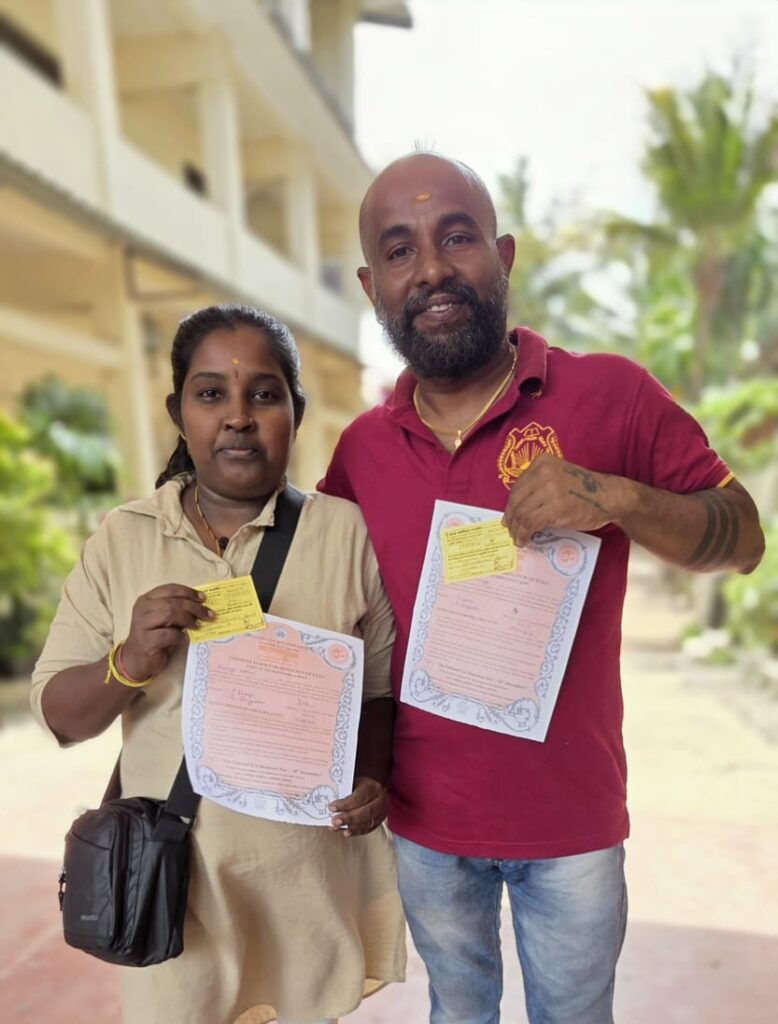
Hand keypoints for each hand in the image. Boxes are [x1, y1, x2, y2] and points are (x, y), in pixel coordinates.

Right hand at [121, 584, 212, 680]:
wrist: (135, 659)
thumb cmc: (153, 637)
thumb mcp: (164, 620)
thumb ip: (177, 611)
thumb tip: (201, 606)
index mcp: (147, 599)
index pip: (169, 589)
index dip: (188, 592)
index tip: (203, 598)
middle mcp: (142, 609)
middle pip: (172, 601)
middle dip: (193, 607)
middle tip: (207, 615)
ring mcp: (142, 624)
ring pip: (168, 613)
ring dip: (187, 619)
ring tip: (197, 626)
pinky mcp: (145, 641)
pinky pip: (167, 634)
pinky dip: (179, 636)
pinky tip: (184, 638)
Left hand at [329, 776, 387, 837]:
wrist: (374, 791)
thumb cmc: (360, 786)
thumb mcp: (354, 782)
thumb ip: (345, 789)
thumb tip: (329, 797)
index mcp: (373, 787)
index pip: (360, 797)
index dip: (346, 804)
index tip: (331, 807)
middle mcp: (381, 801)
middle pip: (366, 811)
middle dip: (349, 818)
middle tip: (334, 821)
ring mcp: (381, 813)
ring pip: (367, 822)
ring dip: (351, 827)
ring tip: (336, 827)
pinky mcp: (379, 823)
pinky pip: (367, 829)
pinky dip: (355, 832)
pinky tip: (345, 832)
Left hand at [502, 454, 616, 546]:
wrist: (609, 497)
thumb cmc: (585, 490)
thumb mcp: (558, 477)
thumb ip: (539, 486)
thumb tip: (516, 508)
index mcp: (542, 462)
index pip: (518, 487)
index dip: (511, 505)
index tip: (509, 517)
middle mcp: (544, 472)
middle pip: (517, 500)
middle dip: (511, 518)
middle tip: (511, 530)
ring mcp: (549, 489)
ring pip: (522, 513)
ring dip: (517, 529)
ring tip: (518, 538)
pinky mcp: (555, 507)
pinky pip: (530, 523)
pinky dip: (524, 534)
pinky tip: (525, 540)